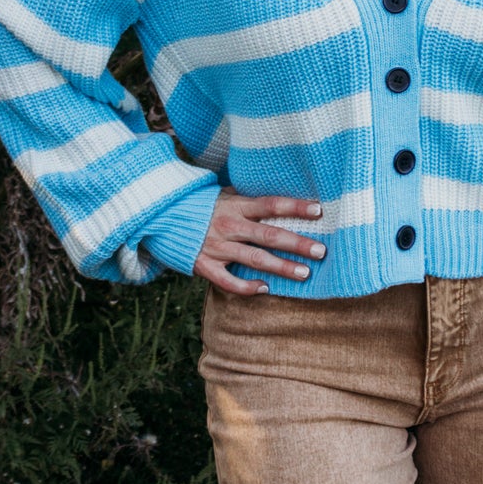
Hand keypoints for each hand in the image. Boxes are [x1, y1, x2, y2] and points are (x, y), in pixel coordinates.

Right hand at [193, 188, 326, 295]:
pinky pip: (228, 281)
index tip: (318, 210)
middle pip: (268, 235)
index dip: (294, 206)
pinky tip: (265, 288)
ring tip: (304, 273)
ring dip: (281, 267)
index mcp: (235, 206)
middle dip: (296, 244)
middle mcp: (228, 225)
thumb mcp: (223, 195)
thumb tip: (279, 197)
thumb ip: (248, 199)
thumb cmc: (200, 206)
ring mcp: (216, 247)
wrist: (162, 217)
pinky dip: (246, 287)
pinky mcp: (204, 265)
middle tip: (320, 251)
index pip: (270, 204)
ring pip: (254, 259)